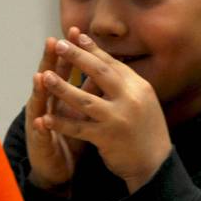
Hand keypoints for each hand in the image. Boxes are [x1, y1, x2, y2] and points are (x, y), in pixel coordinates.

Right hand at [24, 36, 87, 190]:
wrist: (60, 168)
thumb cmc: (71, 137)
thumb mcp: (83, 111)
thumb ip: (89, 91)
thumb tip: (104, 68)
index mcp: (59, 95)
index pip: (64, 68)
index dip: (70, 51)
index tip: (77, 31)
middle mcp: (46, 105)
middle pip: (47, 78)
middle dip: (50, 61)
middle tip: (53, 41)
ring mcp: (39, 122)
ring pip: (39, 103)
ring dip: (39, 90)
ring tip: (41, 74)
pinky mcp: (39, 143)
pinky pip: (40, 134)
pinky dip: (40, 126)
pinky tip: (40, 119)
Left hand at [39, 27, 171, 193]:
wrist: (156, 165)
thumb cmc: (145, 131)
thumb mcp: (143, 101)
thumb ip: (126, 83)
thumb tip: (108, 61)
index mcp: (139, 87)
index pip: (112, 63)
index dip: (93, 49)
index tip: (76, 35)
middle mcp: (130, 99)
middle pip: (99, 73)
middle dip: (76, 57)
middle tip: (58, 44)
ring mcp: (118, 118)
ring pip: (85, 99)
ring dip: (62, 87)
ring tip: (44, 76)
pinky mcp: (107, 138)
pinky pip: (79, 128)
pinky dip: (60, 123)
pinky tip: (44, 118)